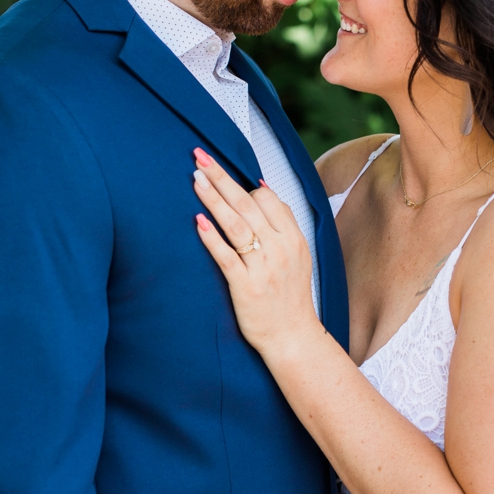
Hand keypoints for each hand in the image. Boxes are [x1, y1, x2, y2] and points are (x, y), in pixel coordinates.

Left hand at [192, 150, 319, 356]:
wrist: (293, 336)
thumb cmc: (290, 296)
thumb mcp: (299, 255)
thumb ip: (282, 223)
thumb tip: (262, 187)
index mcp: (293, 239)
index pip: (268, 198)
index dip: (244, 184)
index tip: (221, 173)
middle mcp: (280, 249)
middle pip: (247, 204)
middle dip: (222, 178)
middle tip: (200, 157)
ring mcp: (263, 267)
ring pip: (235, 224)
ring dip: (213, 199)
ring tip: (195, 180)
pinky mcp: (245, 286)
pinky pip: (226, 256)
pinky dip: (211, 237)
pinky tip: (198, 221)